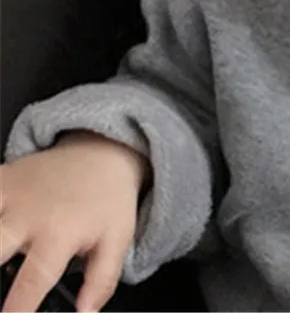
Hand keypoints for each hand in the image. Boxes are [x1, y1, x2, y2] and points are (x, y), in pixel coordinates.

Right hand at [0, 131, 149, 312]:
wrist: (103, 152)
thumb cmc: (107, 200)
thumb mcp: (117, 239)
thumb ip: (102, 281)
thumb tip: (85, 312)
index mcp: (60, 232)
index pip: (32, 281)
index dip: (17, 309)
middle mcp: (30, 213)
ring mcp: (11, 194)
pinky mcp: (0, 179)